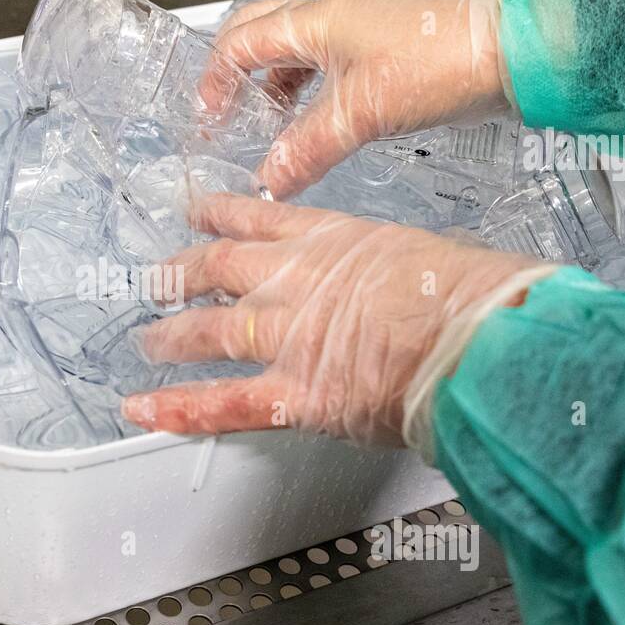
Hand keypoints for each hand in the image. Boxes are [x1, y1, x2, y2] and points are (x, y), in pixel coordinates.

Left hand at [121, 193, 538, 446]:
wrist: (480, 338)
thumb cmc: (473, 296)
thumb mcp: (429, 254)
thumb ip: (392, 267)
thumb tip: (401, 280)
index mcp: (332, 239)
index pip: (258, 221)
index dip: (219, 218)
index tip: (197, 215)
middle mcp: (296, 280)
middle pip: (219, 270)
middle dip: (183, 274)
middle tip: (159, 279)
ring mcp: (288, 337)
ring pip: (211, 332)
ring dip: (172, 337)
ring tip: (148, 341)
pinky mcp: (295, 394)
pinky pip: (224, 402)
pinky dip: (179, 408)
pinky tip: (143, 408)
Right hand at [204, 0, 509, 197]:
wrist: (504, 55)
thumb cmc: (438, 64)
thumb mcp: (361, 114)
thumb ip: (307, 149)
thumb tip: (268, 183)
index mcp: (314, 23)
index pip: (240, 44)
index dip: (216, 82)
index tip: (209, 122)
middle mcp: (328, 22)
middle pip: (257, 35)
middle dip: (233, 74)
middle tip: (223, 115)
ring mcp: (352, 36)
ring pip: (290, 55)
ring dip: (270, 89)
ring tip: (264, 129)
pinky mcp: (375, 56)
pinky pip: (321, 70)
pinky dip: (304, 97)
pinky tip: (309, 127)